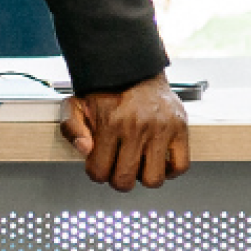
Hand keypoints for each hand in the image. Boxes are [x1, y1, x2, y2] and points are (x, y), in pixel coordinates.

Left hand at [60, 73, 189, 191]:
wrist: (135, 69)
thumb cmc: (106, 90)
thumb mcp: (76, 104)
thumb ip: (70, 127)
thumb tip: (85, 149)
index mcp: (110, 122)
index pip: (99, 171)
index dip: (96, 172)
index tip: (99, 164)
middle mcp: (137, 127)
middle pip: (125, 180)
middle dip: (118, 178)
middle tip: (118, 166)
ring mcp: (161, 129)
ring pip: (153, 179)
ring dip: (143, 176)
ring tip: (139, 163)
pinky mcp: (180, 129)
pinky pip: (180, 166)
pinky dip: (170, 170)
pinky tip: (158, 160)